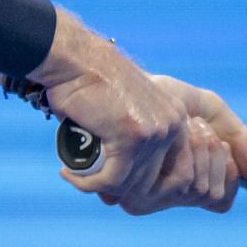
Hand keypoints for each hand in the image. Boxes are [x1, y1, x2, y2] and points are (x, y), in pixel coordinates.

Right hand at [29, 20, 246, 214]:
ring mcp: (155, 132)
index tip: (108, 178)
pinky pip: (112, 179)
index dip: (139, 181)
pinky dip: (88, 183)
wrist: (74, 58)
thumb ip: (138, 136)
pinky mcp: (131, 138)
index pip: (172, 169)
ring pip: (131, 183)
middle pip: (153, 180)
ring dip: (99, 186)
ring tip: (74, 174)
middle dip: (120, 188)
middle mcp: (173, 125)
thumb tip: (129, 175)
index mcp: (176, 118)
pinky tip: (69, 174)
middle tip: (89, 180)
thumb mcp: (127, 108)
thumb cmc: (90, 79)